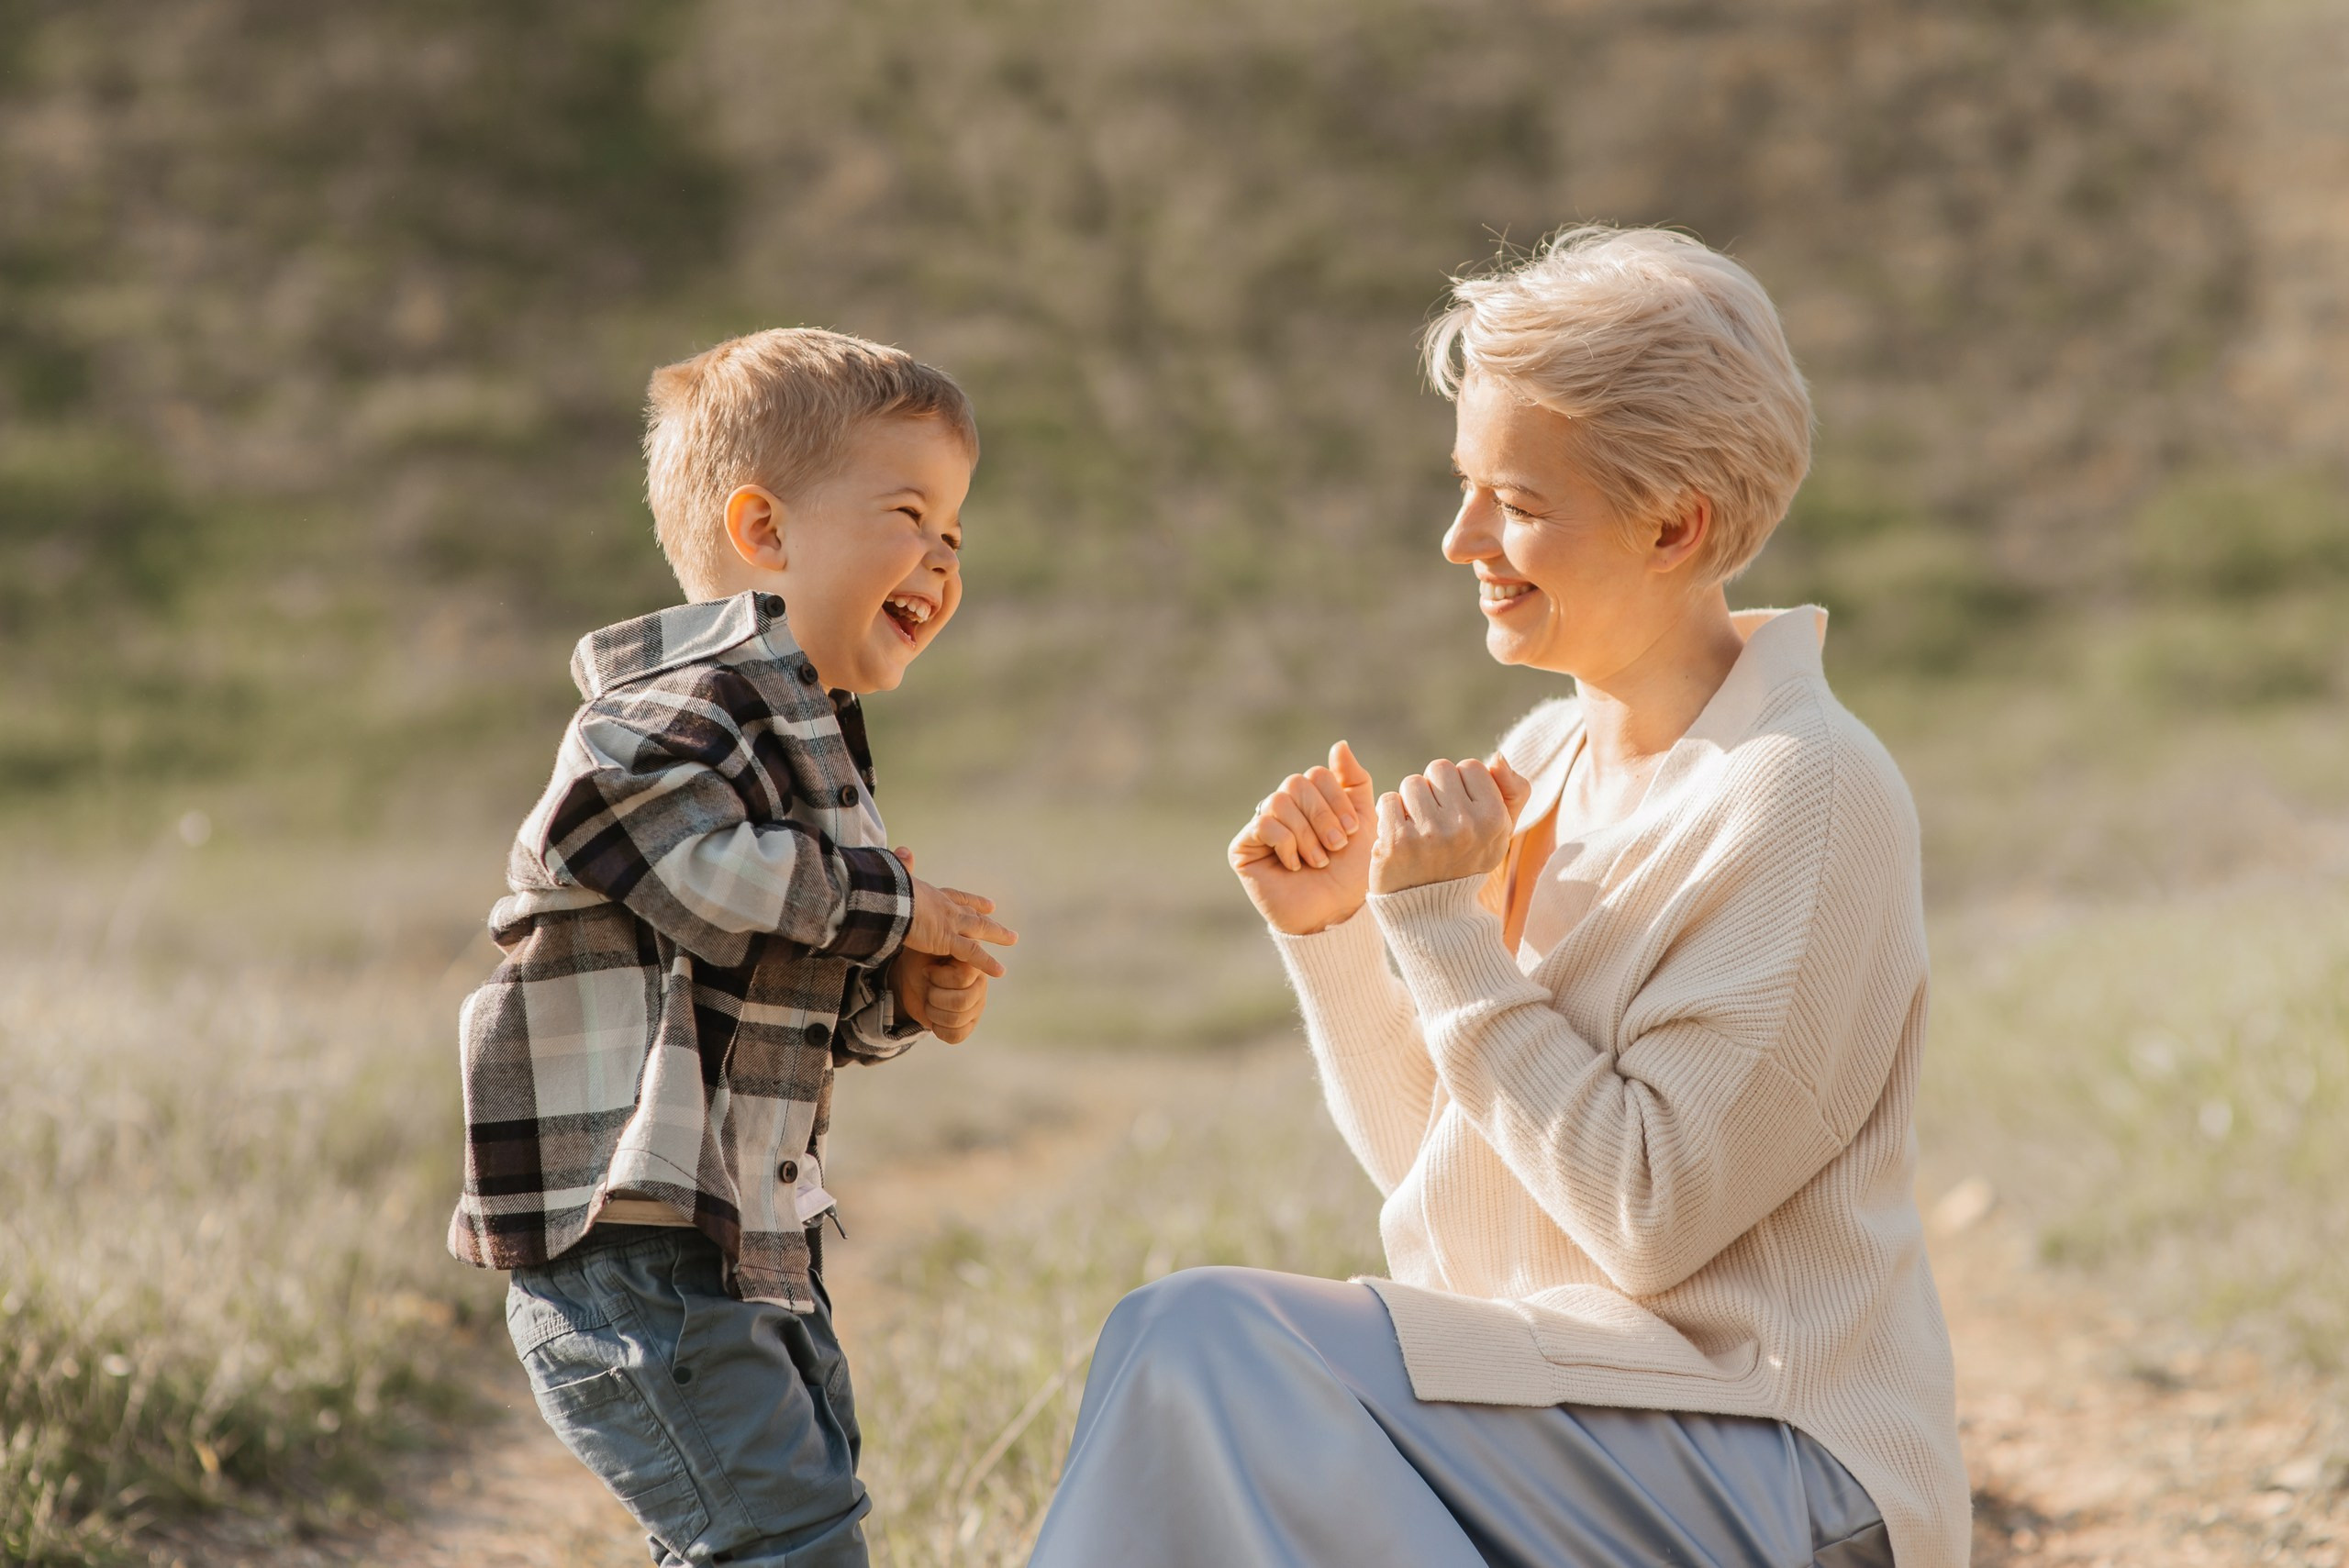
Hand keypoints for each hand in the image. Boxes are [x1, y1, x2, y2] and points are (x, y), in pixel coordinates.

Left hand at [891, 949, 989, 1043]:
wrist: (910, 981)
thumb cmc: (920, 961)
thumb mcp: (928, 948)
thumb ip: (944, 943)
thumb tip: (959, 938)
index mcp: (974, 964)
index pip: (962, 978)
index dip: (939, 978)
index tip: (928, 971)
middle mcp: (980, 986)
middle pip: (961, 1001)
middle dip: (935, 996)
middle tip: (928, 988)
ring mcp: (977, 1007)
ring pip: (956, 1019)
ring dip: (934, 1012)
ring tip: (930, 1000)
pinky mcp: (970, 1024)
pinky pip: (957, 1036)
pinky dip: (939, 1029)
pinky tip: (934, 1018)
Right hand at [897, 848, 1017, 976]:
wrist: (888, 898)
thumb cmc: (886, 888)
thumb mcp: (895, 873)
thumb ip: (902, 864)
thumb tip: (904, 851)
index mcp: (934, 894)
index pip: (959, 898)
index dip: (973, 901)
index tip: (989, 904)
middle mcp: (947, 907)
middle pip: (974, 914)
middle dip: (989, 919)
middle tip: (1003, 922)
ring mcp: (950, 923)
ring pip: (980, 929)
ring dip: (998, 934)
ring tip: (1013, 939)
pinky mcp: (947, 940)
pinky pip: (972, 954)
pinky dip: (987, 963)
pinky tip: (1000, 971)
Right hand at [1229, 741, 1375, 935]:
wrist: (1335, 914)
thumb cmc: (1352, 874)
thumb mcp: (1363, 822)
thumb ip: (1354, 782)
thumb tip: (1339, 744)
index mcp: (1310, 801)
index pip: (1317, 775)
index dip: (1337, 800)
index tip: (1352, 831)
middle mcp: (1283, 809)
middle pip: (1296, 783)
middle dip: (1322, 816)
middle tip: (1336, 846)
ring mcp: (1261, 826)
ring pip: (1279, 801)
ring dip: (1306, 834)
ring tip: (1317, 860)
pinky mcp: (1243, 847)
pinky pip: (1263, 824)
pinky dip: (1286, 844)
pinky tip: (1294, 866)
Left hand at [1369, 757, 1530, 895]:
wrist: (1433, 912)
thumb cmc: (1467, 861)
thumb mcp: (1501, 832)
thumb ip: (1513, 791)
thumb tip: (1498, 756)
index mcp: (1494, 819)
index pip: (1471, 766)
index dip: (1462, 787)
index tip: (1461, 814)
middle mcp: (1464, 826)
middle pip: (1439, 768)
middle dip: (1435, 790)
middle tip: (1437, 823)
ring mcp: (1429, 835)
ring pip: (1411, 782)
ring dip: (1411, 802)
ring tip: (1419, 831)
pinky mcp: (1396, 842)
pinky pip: (1388, 800)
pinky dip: (1390, 815)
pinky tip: (1400, 838)